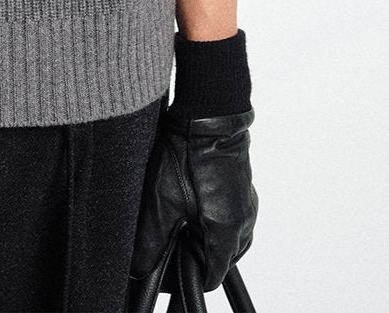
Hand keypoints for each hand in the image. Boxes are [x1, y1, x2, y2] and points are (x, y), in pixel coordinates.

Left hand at [126, 106, 255, 298]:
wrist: (209, 113)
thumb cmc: (188, 151)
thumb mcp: (161, 201)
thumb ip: (151, 241)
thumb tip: (141, 268)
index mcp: (227, 233)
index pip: (209, 276)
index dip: (184, 275)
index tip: (162, 266)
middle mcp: (244, 223)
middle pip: (218, 261)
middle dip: (192, 257)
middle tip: (166, 240)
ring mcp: (247, 207)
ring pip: (225, 242)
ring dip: (202, 239)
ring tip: (177, 221)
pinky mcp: (244, 192)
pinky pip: (231, 221)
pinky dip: (211, 222)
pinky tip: (192, 206)